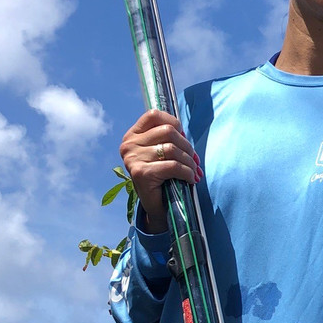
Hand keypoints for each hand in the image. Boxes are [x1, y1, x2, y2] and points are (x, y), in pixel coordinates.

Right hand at [119, 109, 200, 232]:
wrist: (158, 206)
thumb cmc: (164, 176)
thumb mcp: (164, 152)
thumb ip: (169, 138)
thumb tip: (185, 132)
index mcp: (132, 136)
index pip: (154, 115)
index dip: (174, 122)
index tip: (182, 137)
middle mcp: (128, 145)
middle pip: (168, 131)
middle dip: (187, 146)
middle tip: (193, 160)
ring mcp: (132, 159)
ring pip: (172, 148)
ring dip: (189, 161)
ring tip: (193, 171)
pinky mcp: (141, 173)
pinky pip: (173, 166)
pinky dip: (187, 172)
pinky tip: (191, 179)